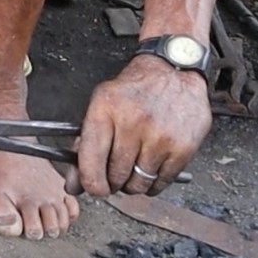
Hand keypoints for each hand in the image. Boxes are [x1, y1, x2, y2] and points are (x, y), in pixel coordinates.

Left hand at [75, 53, 211, 197]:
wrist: (175, 70)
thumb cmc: (135, 90)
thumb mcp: (102, 105)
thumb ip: (85, 145)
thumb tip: (75, 184)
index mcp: (105, 110)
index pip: (90, 161)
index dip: (90, 183)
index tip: (92, 187)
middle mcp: (132, 123)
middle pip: (115, 176)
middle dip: (113, 181)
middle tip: (116, 173)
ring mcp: (159, 137)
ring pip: (138, 183)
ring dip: (133, 184)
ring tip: (134, 167)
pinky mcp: (182, 148)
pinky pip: (162, 182)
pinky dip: (154, 183)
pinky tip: (151, 168)